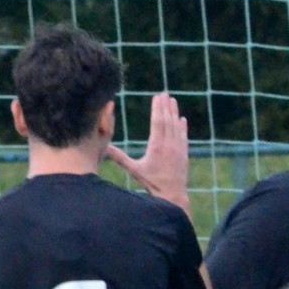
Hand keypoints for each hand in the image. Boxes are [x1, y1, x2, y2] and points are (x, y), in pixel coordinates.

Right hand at [106, 92, 189, 210]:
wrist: (172, 194)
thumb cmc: (151, 182)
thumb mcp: (134, 169)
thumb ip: (120, 157)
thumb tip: (104, 148)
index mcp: (156, 146)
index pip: (157, 122)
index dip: (157, 108)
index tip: (157, 97)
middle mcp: (169, 145)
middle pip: (168, 121)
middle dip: (166, 106)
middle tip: (165, 93)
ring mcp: (178, 149)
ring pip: (176, 127)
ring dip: (175, 113)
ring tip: (173, 101)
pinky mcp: (184, 154)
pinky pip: (183, 137)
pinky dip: (182, 128)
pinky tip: (182, 120)